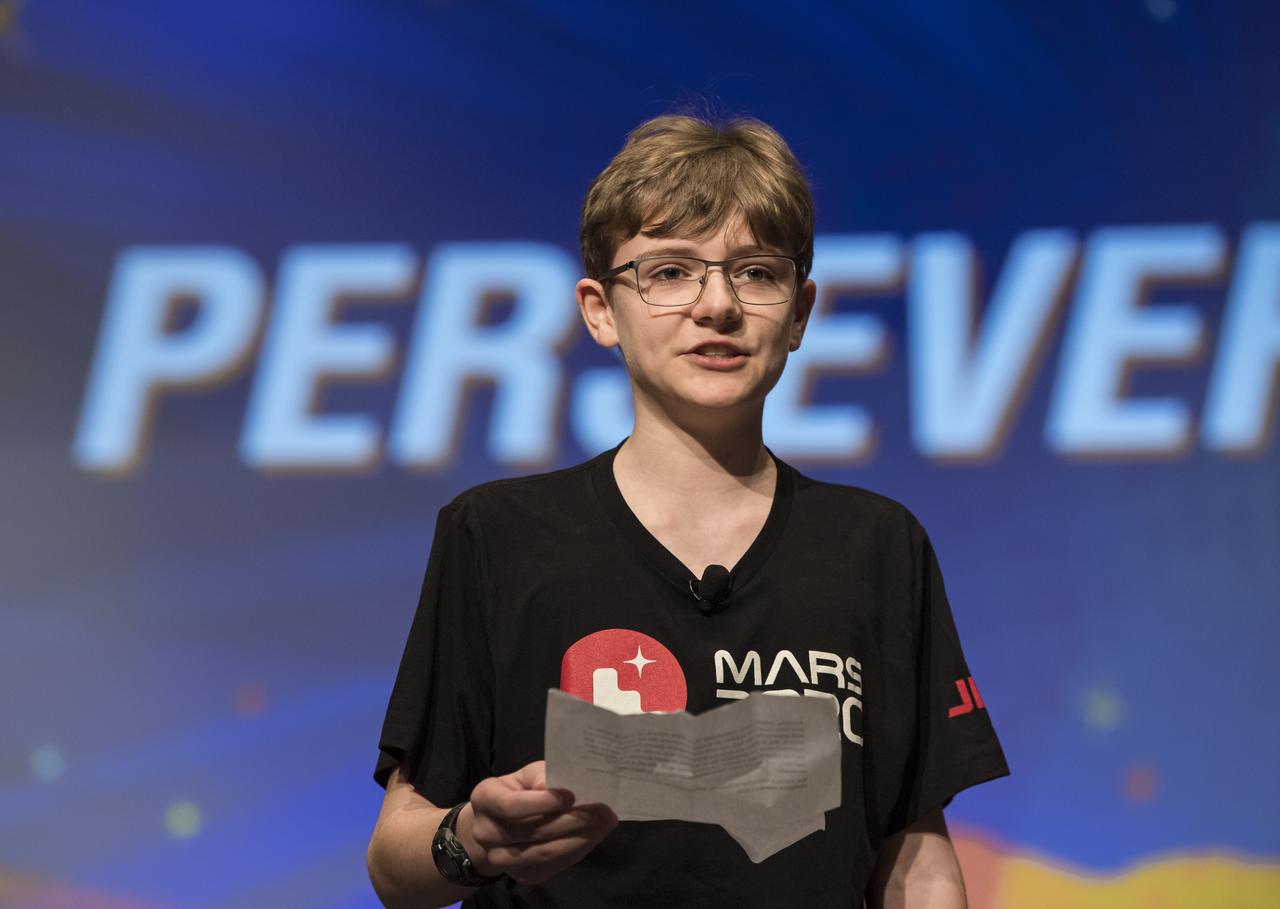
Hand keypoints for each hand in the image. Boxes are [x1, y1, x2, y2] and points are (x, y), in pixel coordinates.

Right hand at [457, 760, 617, 884]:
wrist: (502, 822)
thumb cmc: (521, 790)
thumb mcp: (528, 774)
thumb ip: (543, 776)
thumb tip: (561, 786)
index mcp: (484, 799)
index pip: (510, 805)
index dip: (541, 802)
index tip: (572, 795)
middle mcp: (485, 833)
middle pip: (531, 833)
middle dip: (571, 821)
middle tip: (603, 810)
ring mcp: (500, 858)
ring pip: (543, 853)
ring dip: (579, 839)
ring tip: (604, 824)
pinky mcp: (520, 875)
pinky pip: (551, 867)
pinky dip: (576, 851)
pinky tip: (593, 837)